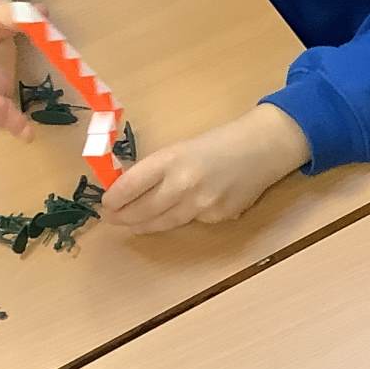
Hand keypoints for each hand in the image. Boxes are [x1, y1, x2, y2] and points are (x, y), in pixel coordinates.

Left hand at [102, 106, 309, 233]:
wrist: (264, 148)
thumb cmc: (222, 142)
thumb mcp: (183, 148)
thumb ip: (159, 169)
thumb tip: (132, 189)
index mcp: (170, 160)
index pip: (130, 186)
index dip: (114, 199)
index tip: (105, 204)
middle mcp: (183, 185)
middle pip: (142, 211)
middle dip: (123, 218)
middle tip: (112, 220)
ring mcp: (202, 204)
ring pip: (163, 223)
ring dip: (144, 226)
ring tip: (133, 225)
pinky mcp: (218, 217)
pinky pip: (192, 222)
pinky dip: (182, 219)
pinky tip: (183, 211)